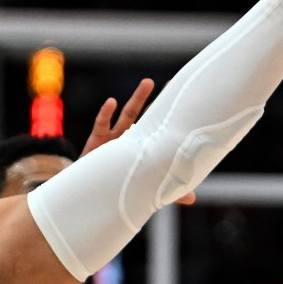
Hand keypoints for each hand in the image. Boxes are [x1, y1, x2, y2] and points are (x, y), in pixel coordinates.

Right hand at [81, 77, 195, 204]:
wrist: (89, 193)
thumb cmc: (114, 186)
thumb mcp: (142, 186)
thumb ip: (166, 191)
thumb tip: (193, 199)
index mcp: (140, 146)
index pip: (157, 127)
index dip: (168, 114)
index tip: (182, 99)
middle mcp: (128, 139)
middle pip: (145, 116)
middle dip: (157, 100)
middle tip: (169, 84)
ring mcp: (113, 138)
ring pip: (127, 115)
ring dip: (138, 99)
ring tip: (148, 84)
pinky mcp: (96, 142)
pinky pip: (101, 125)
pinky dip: (106, 113)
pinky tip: (111, 102)